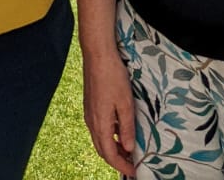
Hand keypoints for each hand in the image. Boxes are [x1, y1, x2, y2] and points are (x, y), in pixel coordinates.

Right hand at [81, 44, 136, 176]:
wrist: (97, 55)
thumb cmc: (113, 77)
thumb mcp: (125, 103)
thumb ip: (127, 127)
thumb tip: (129, 148)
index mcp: (100, 124)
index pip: (110, 154)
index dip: (122, 165)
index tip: (134, 171)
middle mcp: (92, 122)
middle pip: (103, 150)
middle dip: (117, 159)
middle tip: (132, 163)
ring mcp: (89, 114)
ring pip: (100, 139)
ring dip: (113, 148)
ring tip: (128, 149)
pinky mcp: (90, 106)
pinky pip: (98, 128)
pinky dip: (108, 136)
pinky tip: (118, 130)